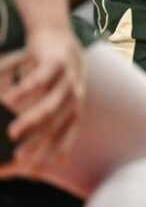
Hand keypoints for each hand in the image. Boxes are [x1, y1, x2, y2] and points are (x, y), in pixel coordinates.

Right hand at [0, 27, 84, 172]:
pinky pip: (39, 79)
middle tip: (20, 159)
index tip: (39, 171)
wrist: (57, 35)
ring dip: (30, 119)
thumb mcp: (49, 95)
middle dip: (39, 142)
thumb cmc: (52, 71)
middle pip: (56, 123)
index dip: (52, 152)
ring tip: (12, 132)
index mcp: (74, 105)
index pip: (65, 133)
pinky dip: (25, 90)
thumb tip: (25, 136)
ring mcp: (67, 78)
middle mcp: (74, 94)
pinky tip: (9, 100)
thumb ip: (38, 116)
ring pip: (49, 103)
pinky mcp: (56, 63)